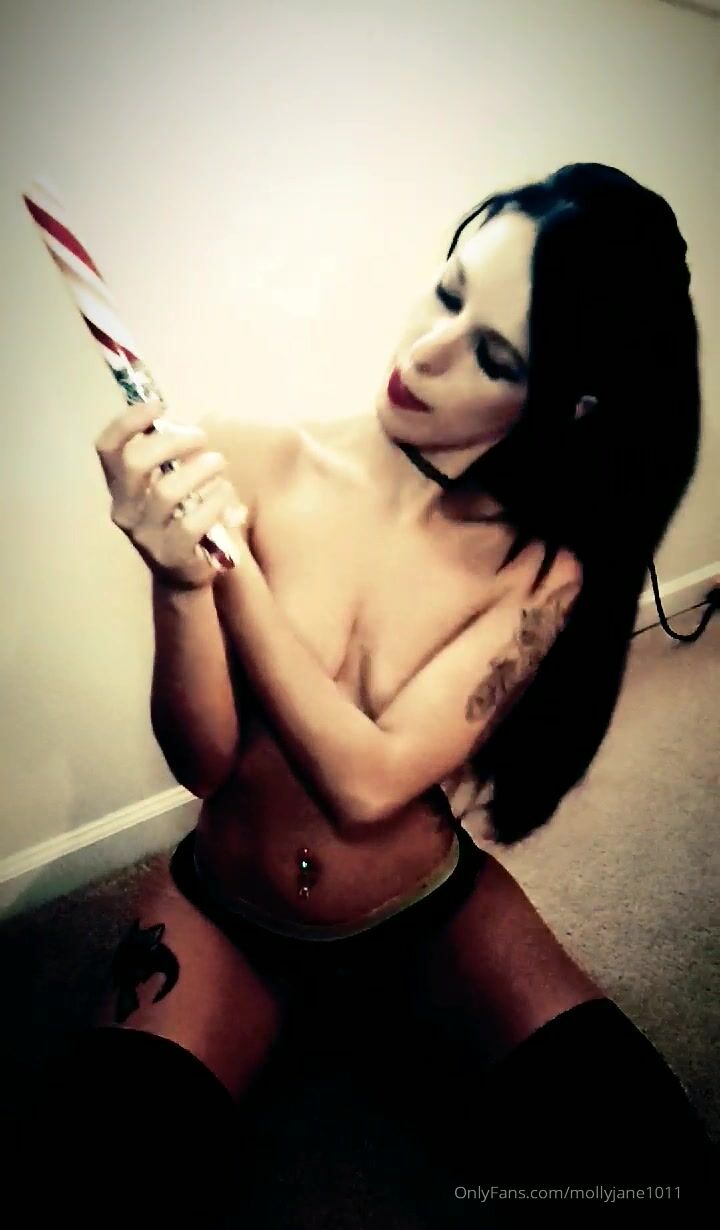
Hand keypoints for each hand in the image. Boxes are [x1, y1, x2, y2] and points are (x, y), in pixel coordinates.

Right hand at [94, 398, 247, 591]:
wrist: (185, 572)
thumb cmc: (181, 516)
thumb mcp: (168, 484)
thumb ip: (168, 459)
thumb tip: (181, 423)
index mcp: (119, 487)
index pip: (108, 448)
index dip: (128, 422)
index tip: (159, 406)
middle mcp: (124, 510)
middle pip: (136, 463)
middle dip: (172, 441)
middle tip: (201, 437)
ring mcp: (145, 535)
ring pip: (167, 491)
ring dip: (199, 469)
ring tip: (219, 463)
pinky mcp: (171, 554)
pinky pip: (193, 521)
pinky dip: (214, 500)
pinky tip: (225, 493)